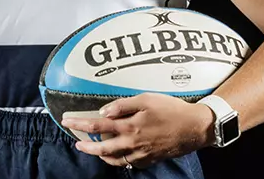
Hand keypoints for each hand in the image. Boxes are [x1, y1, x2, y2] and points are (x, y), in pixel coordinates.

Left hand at [63, 93, 215, 168]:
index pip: (97, 126)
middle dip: (86, 146)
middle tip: (76, 142)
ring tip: (94, 149)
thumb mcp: (146, 99)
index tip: (66, 121)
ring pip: (115, 159)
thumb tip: (103, 112)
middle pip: (102, 148)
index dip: (79, 123)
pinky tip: (118, 154)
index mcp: (129, 126)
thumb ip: (122, 105)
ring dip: (101, 155)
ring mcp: (142, 154)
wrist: (196, 127)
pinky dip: (120, 160)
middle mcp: (133, 143)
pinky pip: (130, 163)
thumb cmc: (172, 110)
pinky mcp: (151, 159)